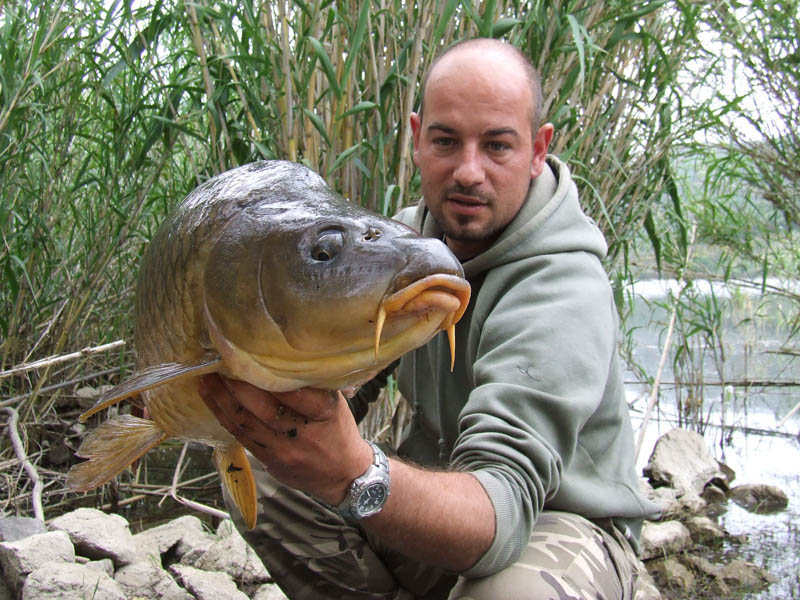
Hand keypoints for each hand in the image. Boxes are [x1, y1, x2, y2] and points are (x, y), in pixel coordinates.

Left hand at [197, 374, 371, 504]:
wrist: (342, 475)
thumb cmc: (337, 431)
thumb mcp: (336, 405)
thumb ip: (314, 385)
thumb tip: (281, 358)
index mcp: (325, 413)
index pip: (295, 392)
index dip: (270, 376)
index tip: (250, 354)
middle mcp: (303, 432)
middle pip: (265, 408)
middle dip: (238, 385)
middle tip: (220, 363)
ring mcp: (283, 449)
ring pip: (246, 422)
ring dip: (222, 398)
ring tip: (206, 378)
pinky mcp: (269, 459)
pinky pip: (240, 435)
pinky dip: (222, 414)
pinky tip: (211, 398)